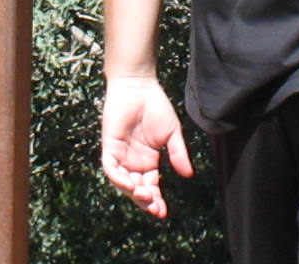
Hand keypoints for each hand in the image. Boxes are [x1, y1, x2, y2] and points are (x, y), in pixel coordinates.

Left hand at [100, 76, 191, 219]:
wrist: (139, 85)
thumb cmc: (155, 106)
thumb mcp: (172, 133)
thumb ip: (178, 154)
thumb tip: (188, 175)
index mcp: (148, 161)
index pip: (150, 186)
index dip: (156, 200)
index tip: (163, 212)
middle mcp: (133, 161)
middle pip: (136, 189)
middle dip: (145, 201)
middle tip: (155, 208)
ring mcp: (120, 155)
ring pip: (123, 183)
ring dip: (132, 193)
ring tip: (145, 197)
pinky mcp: (109, 146)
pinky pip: (110, 168)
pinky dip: (118, 178)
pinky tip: (130, 184)